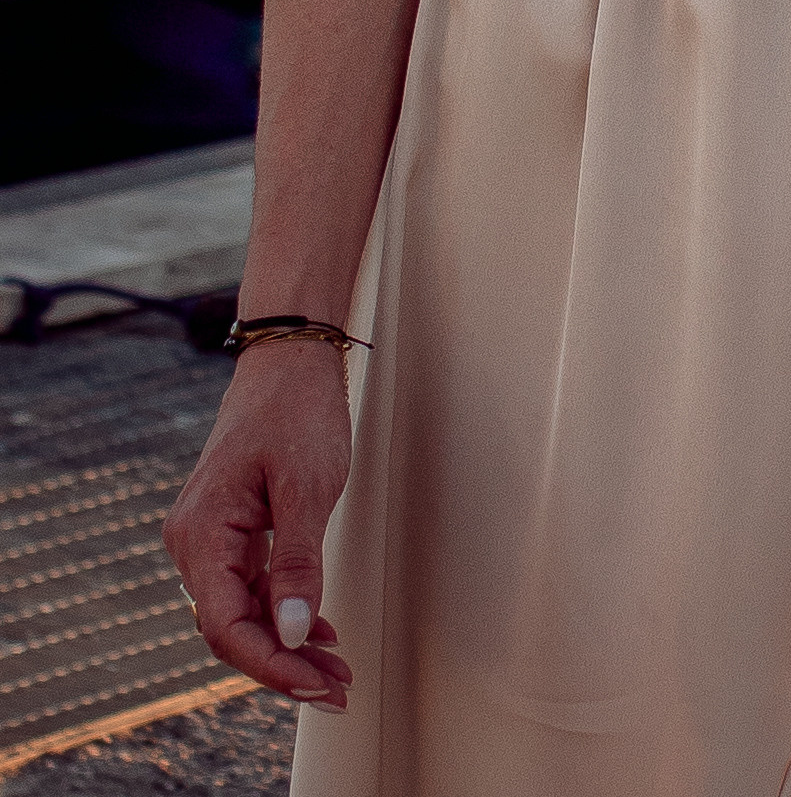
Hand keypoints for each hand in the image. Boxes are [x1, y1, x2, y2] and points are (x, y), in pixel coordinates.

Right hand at [163, 344, 355, 707]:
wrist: (289, 359)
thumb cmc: (296, 411)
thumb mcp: (309, 488)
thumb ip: (298, 563)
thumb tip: (289, 633)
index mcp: (201, 534)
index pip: (226, 626)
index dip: (271, 665)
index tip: (317, 685)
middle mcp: (195, 543)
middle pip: (232, 628)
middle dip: (284, 664)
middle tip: (338, 688)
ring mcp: (211, 538)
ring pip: (243, 612)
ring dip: (287, 644)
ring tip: (335, 669)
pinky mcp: (233, 531)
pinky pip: (251, 587)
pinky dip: (284, 611)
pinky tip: (317, 630)